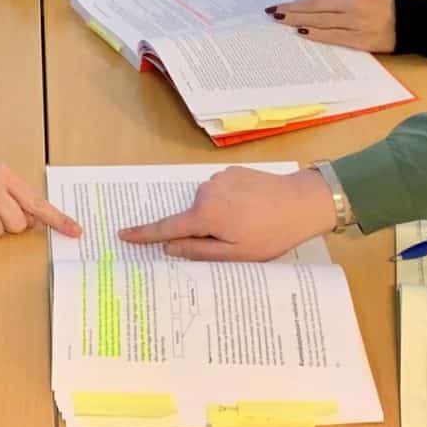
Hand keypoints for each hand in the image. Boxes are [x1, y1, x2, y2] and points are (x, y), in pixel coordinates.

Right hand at [118, 166, 333, 259]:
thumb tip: (169, 247)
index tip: (124, 234)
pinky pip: (222, 193)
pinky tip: (252, 210)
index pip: (167, 228)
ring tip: (250, 226)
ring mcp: (220, 178)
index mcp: (205, 214)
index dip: (145, 234)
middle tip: (236, 242)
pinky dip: (230, 204)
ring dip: (220, 217)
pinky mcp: (233, 172)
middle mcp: (206, 191)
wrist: (303, 201)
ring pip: (208, 205)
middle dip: (204, 231)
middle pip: (192, 217)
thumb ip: (198, 251)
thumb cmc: (271, 234)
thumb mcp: (236, 254)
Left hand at [267, 0, 394, 52]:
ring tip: (282, 22)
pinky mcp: (359, 39)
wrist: (407, 22)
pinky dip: (317, 34)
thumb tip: (310, 7)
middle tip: (273, 14)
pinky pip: (334, 36)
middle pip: (315, 8)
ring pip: (321, 21)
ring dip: (299, 21)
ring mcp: (355, 23)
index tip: (281, 6)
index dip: (297, 2)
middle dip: (292, 11)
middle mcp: (351, 5)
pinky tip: (303, 32)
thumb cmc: (381, 7)